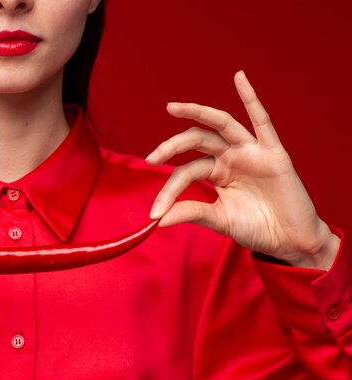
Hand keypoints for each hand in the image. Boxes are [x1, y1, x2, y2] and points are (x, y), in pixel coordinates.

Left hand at [146, 70, 339, 269]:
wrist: (289, 240)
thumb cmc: (256, 228)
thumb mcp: (219, 220)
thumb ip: (191, 213)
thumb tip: (157, 219)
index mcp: (216, 171)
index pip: (185, 171)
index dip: (169, 190)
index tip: (155, 213)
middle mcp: (230, 156)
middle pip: (196, 141)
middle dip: (172, 146)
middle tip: (151, 158)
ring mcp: (251, 152)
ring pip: (221, 125)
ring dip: (197, 112)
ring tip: (173, 107)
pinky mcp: (273, 153)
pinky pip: (262, 122)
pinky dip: (251, 99)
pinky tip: (240, 78)